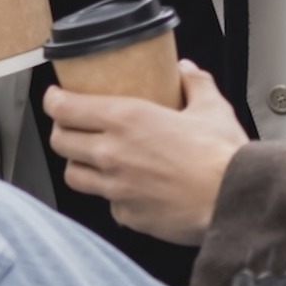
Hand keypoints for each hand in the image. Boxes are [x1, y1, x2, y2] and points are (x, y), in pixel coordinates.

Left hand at [44, 61, 249, 244]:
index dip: (54, 100)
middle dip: (61, 130)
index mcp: (128, 120)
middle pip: (60, 141)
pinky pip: (106, 202)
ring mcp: (115, 188)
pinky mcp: (126, 214)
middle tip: (72, 124)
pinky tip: (126, 185)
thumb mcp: (211, 107)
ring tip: (90, 157)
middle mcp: (112, 154)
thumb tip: (186, 71)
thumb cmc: (221, 156)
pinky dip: (110, 193)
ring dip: (77, 163)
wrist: (231, 200)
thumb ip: (195, 83)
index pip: (66, 108)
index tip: (55, 96)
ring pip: (73, 175)